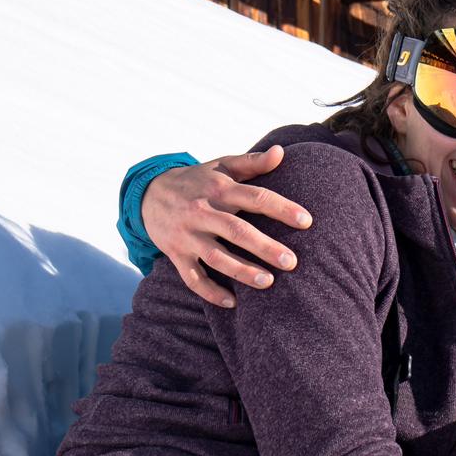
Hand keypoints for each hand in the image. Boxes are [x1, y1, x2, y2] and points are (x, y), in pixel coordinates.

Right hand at [143, 145, 312, 307]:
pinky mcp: (175, 253)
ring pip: (215, 256)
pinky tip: (232, 303)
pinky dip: (209, 292)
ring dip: (241, 271)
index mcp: (219, 189)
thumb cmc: (197, 181)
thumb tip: (281, 152)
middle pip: (236, 231)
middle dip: (265, 247)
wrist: (148, 194)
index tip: (307, 221)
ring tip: (268, 282)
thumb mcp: (221, 166)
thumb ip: (252, 163)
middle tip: (292, 262)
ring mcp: (187, 235)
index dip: (281, 208)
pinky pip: (192, 277)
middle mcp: (203, 212)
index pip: (255, 198)